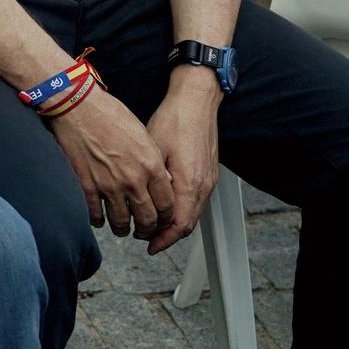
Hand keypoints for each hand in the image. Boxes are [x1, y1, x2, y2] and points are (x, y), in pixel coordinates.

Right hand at [49, 89, 176, 240]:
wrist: (78, 107)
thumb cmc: (109, 115)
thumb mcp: (144, 137)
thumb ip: (153, 163)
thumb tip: (159, 182)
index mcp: (151, 167)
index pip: (167, 205)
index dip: (166, 217)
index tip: (162, 219)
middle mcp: (133, 180)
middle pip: (147, 219)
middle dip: (147, 228)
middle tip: (144, 229)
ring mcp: (109, 185)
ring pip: (121, 222)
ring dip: (123, 229)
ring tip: (122, 228)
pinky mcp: (87, 186)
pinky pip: (96, 214)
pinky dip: (98, 220)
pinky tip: (99, 218)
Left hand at [142, 70, 222, 254]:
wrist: (196, 102)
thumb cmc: (173, 121)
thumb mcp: (153, 150)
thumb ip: (152, 180)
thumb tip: (140, 201)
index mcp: (189, 183)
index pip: (178, 225)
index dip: (163, 239)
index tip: (148, 245)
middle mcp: (203, 185)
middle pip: (187, 224)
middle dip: (166, 235)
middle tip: (145, 238)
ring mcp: (208, 180)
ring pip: (192, 213)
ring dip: (173, 224)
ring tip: (151, 225)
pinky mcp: (208, 173)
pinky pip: (196, 201)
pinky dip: (181, 210)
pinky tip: (165, 205)